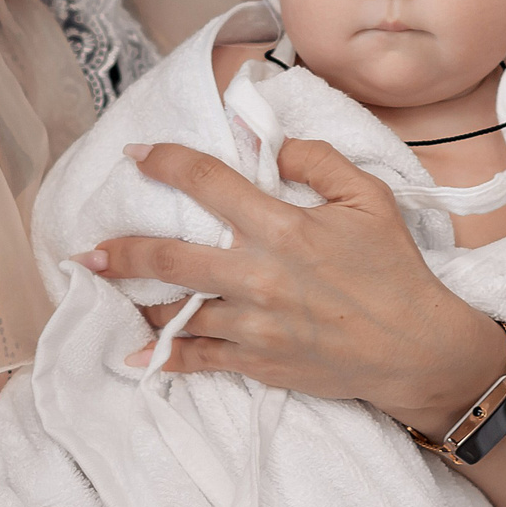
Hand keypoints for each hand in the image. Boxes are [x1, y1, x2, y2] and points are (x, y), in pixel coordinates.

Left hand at [87, 141, 505, 435]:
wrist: (418, 349)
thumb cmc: (395, 270)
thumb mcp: (370, 198)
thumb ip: (317, 161)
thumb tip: (269, 143)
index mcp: (284, 227)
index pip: (208, 182)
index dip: (165, 163)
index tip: (136, 155)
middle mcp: (260, 276)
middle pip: (171, 258)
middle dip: (121, 252)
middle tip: (87, 251)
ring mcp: (255, 325)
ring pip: (177, 312)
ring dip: (137, 302)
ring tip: (107, 291)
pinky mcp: (258, 363)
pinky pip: (198, 360)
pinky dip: (162, 358)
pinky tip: (134, 355)